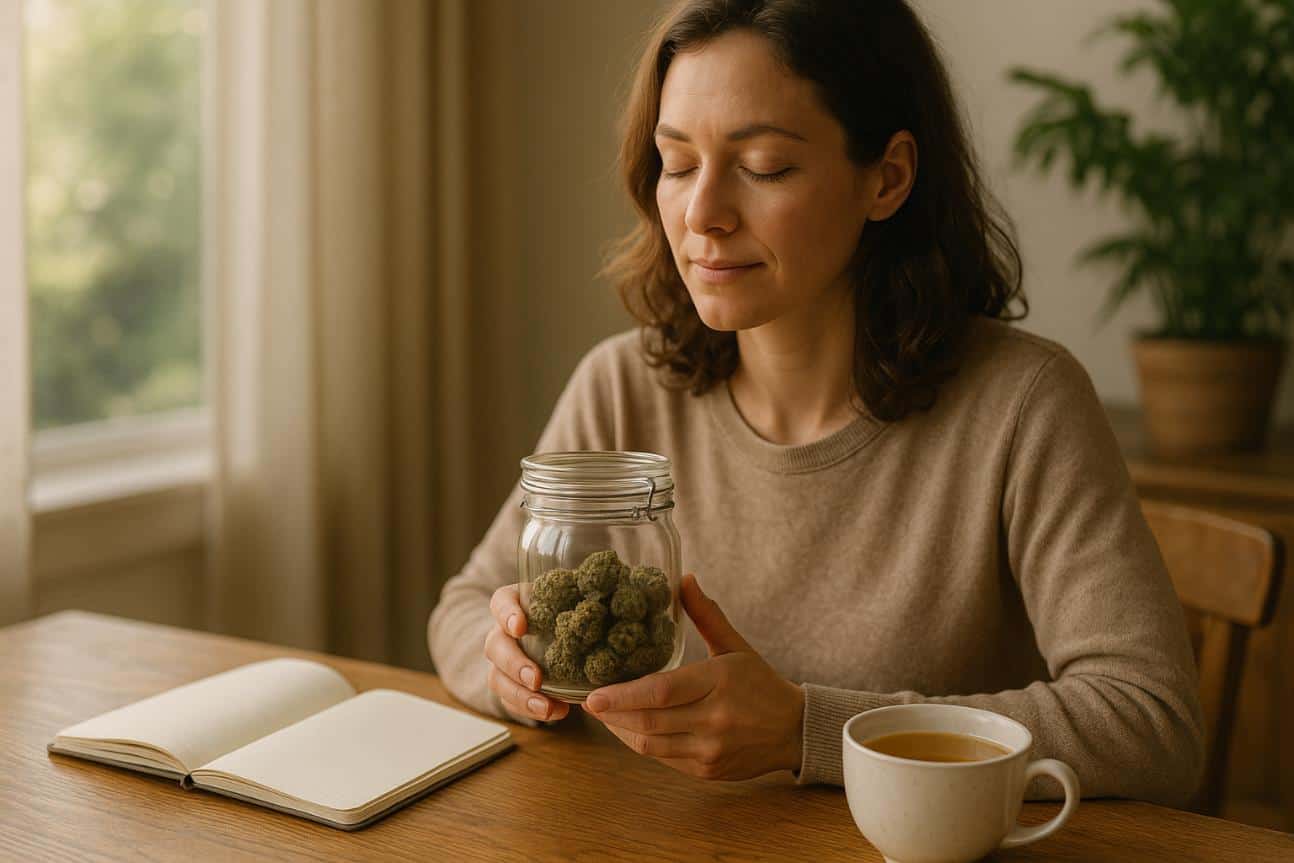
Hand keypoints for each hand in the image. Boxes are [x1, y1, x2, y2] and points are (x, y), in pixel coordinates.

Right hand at [485, 583, 569, 723]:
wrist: (569, 637)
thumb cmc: (573, 612)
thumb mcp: (576, 601)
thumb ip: (583, 601)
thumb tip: (611, 602)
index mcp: (516, 604)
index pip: (501, 602)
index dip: (507, 614)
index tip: (520, 627)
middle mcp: (503, 632)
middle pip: (495, 645)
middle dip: (514, 664)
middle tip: (535, 679)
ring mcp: (503, 661)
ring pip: (497, 678)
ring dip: (520, 695)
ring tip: (546, 707)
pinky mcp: (510, 685)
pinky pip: (511, 700)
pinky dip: (530, 709)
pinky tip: (556, 712)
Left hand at [583, 573, 804, 779]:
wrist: (795, 731)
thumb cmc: (761, 684)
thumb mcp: (735, 646)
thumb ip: (706, 615)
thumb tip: (683, 578)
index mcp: (719, 682)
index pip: (662, 691)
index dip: (623, 695)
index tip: (594, 693)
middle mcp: (714, 719)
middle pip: (650, 720)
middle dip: (612, 713)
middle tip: (588, 703)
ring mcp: (710, 749)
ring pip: (651, 745)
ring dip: (621, 731)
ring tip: (603, 715)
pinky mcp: (707, 771)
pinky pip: (663, 759)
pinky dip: (641, 744)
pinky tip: (629, 729)